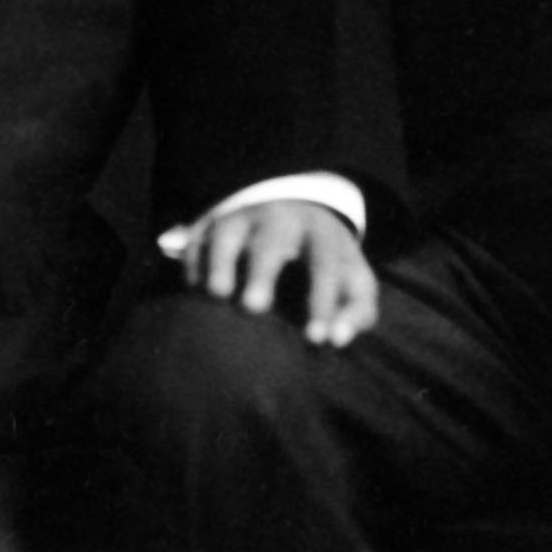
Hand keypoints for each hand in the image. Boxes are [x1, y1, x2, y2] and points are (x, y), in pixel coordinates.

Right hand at [178, 198, 377, 345]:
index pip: (325, 264)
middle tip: (254, 307)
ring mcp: (243, 219)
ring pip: (228, 233)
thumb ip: (356, 313)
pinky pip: (198, 239)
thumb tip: (337, 339)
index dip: (322, 300)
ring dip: (221, 261)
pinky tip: (196, 288)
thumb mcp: (354, 282)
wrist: (298, 213)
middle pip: (271, 241)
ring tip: (218, 294)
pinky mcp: (213, 225)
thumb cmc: (329, 265)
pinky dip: (194, 262)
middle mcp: (281, 220)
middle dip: (263, 272)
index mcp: (322, 234)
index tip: (315, 338)